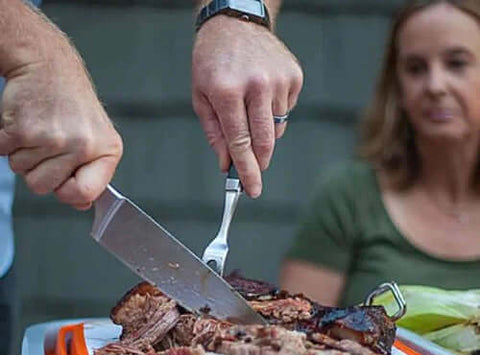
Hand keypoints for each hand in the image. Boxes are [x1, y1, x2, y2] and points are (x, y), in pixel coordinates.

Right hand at [0, 34, 122, 209]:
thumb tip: (83, 205)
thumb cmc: (73, 105)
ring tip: (40, 130)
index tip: (65, 181)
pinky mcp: (23, 129)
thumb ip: (91, 176)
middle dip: (39, 171)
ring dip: (24, 154)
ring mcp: (53, 138)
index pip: (85, 194)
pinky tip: (25, 123)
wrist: (48, 65)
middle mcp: (83, 146)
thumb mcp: (95, 140)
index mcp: (106, 151)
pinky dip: (8, 142)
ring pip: (22, 171)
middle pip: (44, 188)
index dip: (68, 192)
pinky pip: (4, 154)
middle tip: (49, 145)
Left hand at [192, 15, 302, 197]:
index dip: (247, 171)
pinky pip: (286, 113)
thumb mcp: (201, 97)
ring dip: (264, 133)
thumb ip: (215, 134)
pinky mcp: (294, 77)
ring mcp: (278, 80)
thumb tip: (228, 164)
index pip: (240, 143)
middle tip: (255, 171)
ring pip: (277, 130)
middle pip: (264, 141)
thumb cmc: (212, 62)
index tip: (252, 190)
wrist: (235, 23)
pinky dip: (274, 115)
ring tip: (250, 110)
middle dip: (260, 162)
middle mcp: (256, 85)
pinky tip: (262, 97)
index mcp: (227, 91)